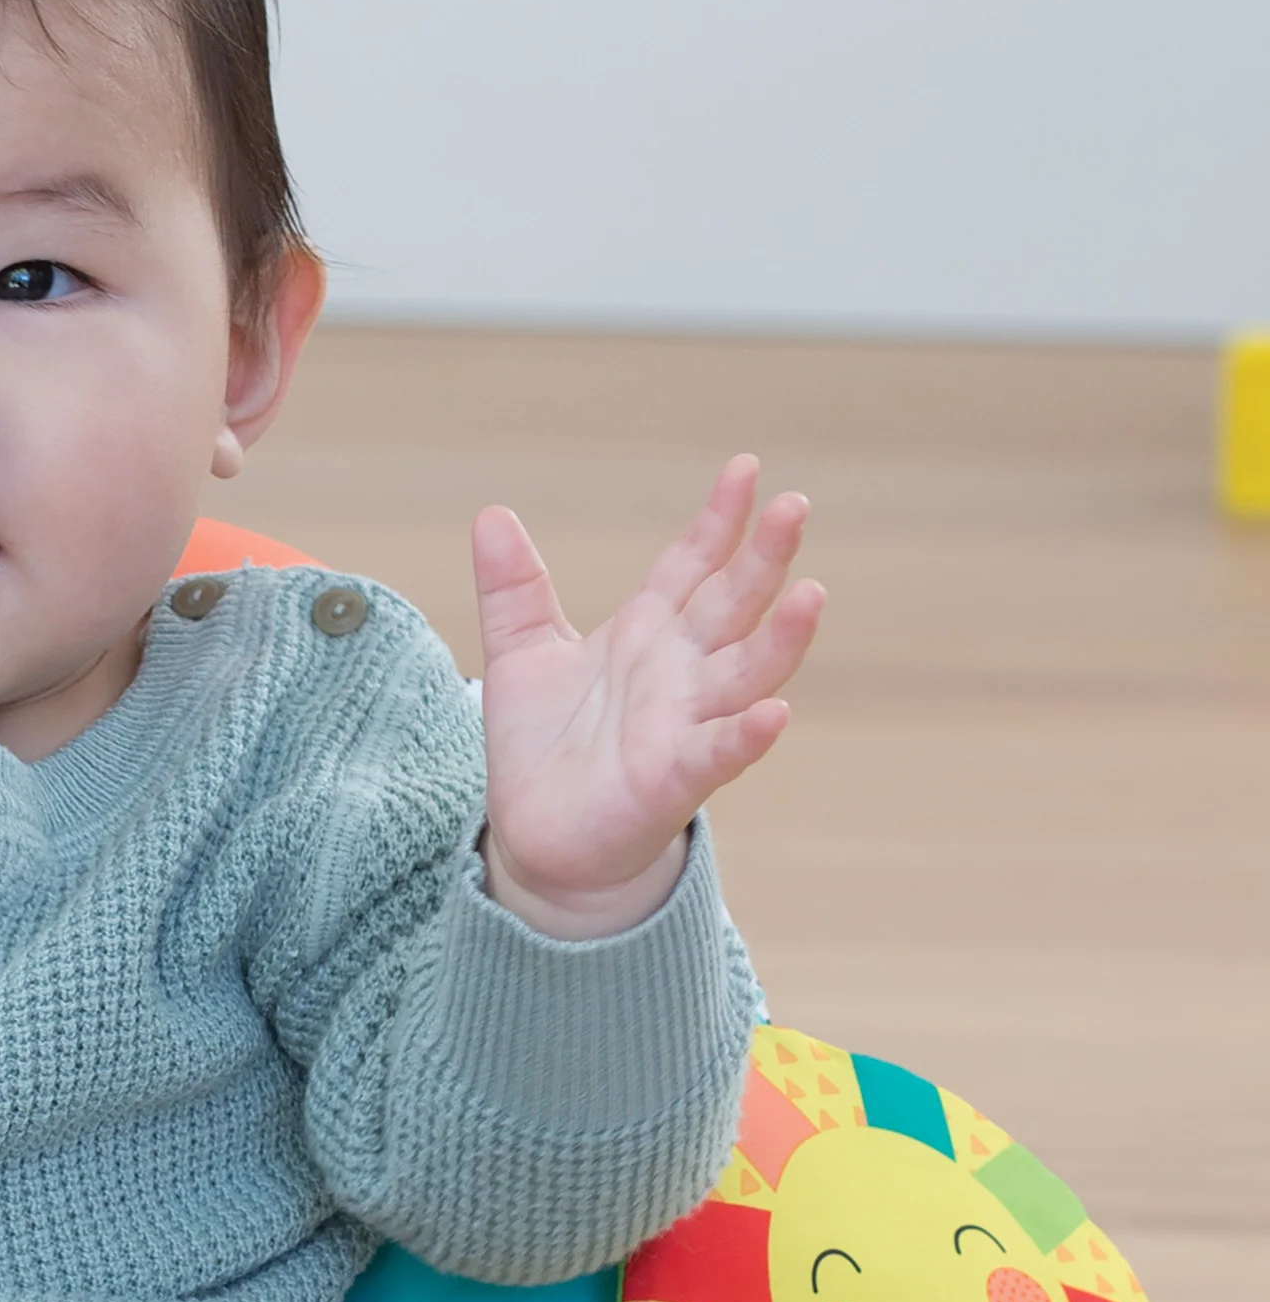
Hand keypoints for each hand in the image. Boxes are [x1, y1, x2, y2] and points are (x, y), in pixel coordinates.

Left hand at [474, 455, 820, 938]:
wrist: (539, 834)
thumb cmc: (544, 742)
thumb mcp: (520, 654)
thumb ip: (512, 588)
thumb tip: (490, 514)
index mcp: (647, 631)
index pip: (691, 564)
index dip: (717, 520)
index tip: (744, 468)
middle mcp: (679, 671)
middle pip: (731, 605)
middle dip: (763, 558)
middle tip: (793, 506)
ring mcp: (684, 723)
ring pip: (745, 673)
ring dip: (780, 638)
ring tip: (811, 593)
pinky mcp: (674, 779)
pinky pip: (720, 753)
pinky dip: (746, 735)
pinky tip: (775, 713)